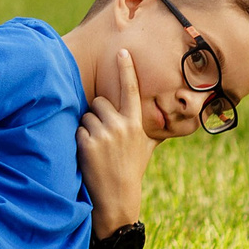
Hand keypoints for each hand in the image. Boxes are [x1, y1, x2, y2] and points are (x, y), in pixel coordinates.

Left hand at [75, 48, 152, 236]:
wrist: (118, 198)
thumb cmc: (131, 170)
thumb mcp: (146, 148)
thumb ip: (150, 131)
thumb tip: (172, 124)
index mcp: (135, 124)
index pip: (130, 90)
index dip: (126, 69)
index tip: (122, 50)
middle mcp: (121, 126)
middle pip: (99, 102)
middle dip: (97, 115)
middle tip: (103, 137)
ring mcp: (104, 134)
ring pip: (86, 115)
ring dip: (87, 128)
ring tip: (97, 149)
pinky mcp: (87, 144)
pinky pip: (77, 129)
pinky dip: (79, 140)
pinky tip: (88, 156)